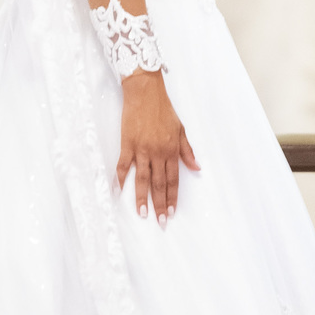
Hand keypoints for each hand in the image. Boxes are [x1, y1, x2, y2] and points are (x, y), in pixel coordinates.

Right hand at [118, 68, 197, 224]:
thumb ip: (187, 151)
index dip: (173, 197)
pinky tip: (116, 192)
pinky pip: (123, 165)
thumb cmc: (163, 109)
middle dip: (160, 204)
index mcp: (171, 150)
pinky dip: (119, 179)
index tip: (172, 213)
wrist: (145, 92)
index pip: (173, 180)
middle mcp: (157, 152)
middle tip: (160, 222)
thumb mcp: (180, 129)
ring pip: (142, 179)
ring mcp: (141, 149)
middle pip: (159, 183)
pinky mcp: (127, 144)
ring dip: (142, 198)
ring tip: (143, 214)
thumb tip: (197, 168)